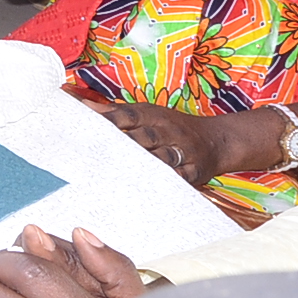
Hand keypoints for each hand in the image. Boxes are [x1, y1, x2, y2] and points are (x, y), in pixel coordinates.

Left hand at [99, 99, 265, 184]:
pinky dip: (165, 184)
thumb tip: (80, 105)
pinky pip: (179, 178)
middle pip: (144, 137)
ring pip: (162, 158)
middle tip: (98, 157)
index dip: (109, 121)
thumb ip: (114, 113)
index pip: (128, 116)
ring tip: (119, 177)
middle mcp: (167, 131)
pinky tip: (147, 193)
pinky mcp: (194, 172)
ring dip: (144, 167)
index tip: (86, 127)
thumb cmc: (170, 126)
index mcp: (152, 116)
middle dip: (125, 146)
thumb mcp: (145, 114)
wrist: (217, 140)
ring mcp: (182, 151)